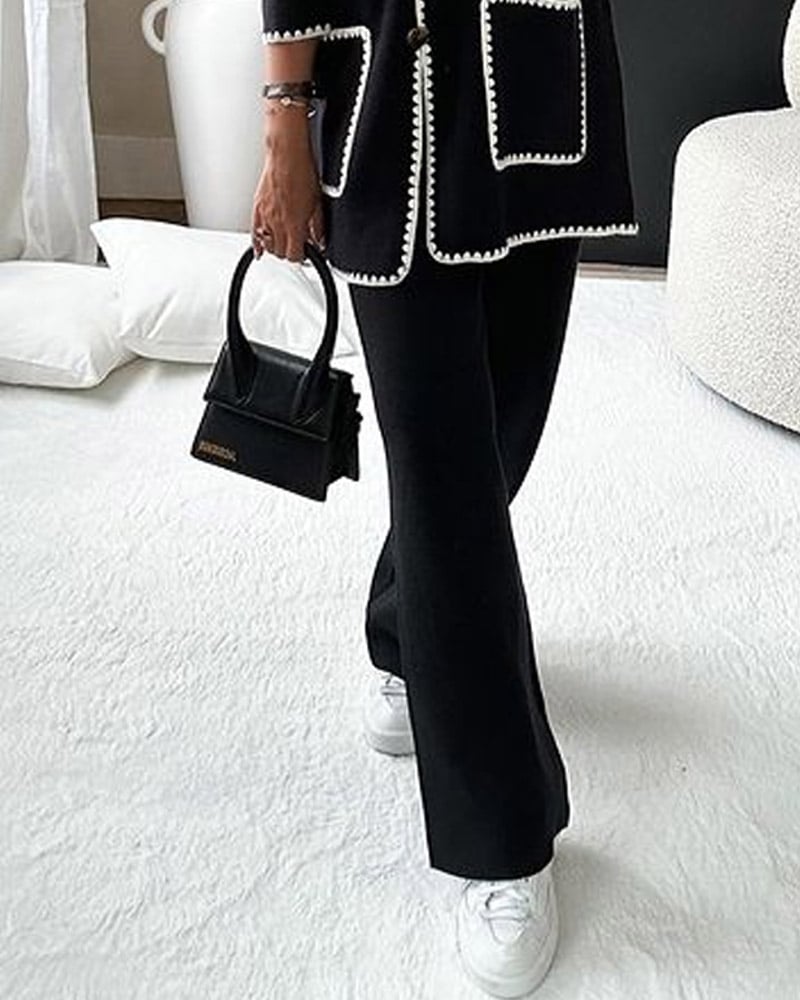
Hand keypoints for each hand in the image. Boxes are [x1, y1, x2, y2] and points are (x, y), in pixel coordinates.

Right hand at [251, 114, 325, 262]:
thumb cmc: (302, 172)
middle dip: (289, 252)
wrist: (286, 154)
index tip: (306, 253)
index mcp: (294, 224)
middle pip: (280, 253)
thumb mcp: (317, 203)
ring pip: (267, 245)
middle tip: (296, 245)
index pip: (294, 256)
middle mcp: (277, 223)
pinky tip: (260, 250)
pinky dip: (257, 243)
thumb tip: (320, 241)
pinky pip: (254, 233)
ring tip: (283, 242)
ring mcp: (265, 216)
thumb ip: (318, 227)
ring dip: (276, 247)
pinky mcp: (256, 208)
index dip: (302, 257)